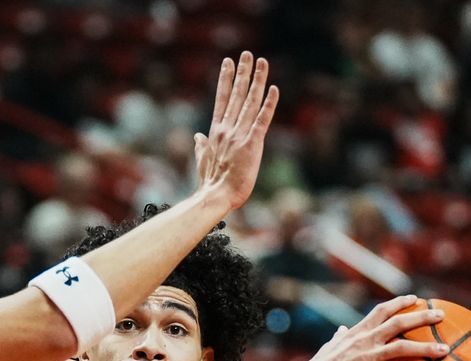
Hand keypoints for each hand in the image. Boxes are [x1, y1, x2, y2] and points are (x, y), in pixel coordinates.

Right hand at [193, 52, 279, 209]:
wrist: (216, 196)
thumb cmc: (210, 182)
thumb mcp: (202, 160)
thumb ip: (201, 145)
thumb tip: (197, 136)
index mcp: (216, 131)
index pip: (222, 99)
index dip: (226, 79)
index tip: (228, 62)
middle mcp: (227, 128)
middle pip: (237, 94)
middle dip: (242, 72)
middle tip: (247, 54)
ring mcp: (239, 135)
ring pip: (250, 102)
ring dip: (257, 80)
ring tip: (262, 62)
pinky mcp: (252, 144)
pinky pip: (262, 120)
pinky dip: (269, 104)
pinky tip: (274, 89)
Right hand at [287, 295, 447, 360]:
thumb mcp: (328, 349)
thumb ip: (338, 338)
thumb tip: (341, 329)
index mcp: (355, 333)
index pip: (381, 311)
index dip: (400, 303)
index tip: (416, 299)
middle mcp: (363, 341)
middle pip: (398, 323)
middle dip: (422, 317)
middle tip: (441, 314)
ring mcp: (366, 357)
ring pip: (403, 347)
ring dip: (427, 348)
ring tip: (445, 349)